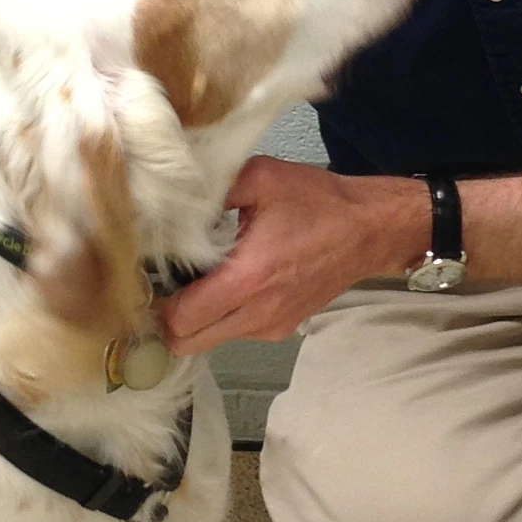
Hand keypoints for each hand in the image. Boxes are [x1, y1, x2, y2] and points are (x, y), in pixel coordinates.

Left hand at [159, 160, 423, 352]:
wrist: (369, 230)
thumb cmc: (318, 202)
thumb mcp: (261, 178)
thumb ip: (212, 187)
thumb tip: (170, 199)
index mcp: (248, 278)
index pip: (181, 320)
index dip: (157, 303)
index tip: (152, 278)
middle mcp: (257, 312)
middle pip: (187, 343)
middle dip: (169, 319)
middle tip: (165, 285)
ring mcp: (270, 326)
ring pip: (209, 341)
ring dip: (195, 318)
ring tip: (199, 279)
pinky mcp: (280, 328)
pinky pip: (234, 332)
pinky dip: (221, 316)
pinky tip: (229, 282)